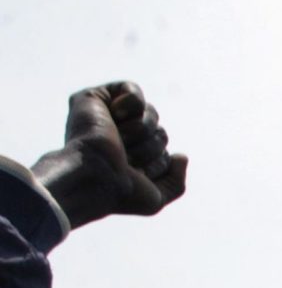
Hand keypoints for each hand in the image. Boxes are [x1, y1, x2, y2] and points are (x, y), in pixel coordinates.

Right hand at [29, 83, 186, 229]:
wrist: (97, 176)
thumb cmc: (121, 192)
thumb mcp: (156, 198)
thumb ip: (176, 182)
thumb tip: (182, 156)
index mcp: (128, 159)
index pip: (164, 153)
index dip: (158, 164)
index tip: (137, 175)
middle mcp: (115, 138)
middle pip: (161, 133)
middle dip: (152, 147)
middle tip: (127, 157)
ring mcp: (103, 119)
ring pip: (152, 113)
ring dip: (142, 130)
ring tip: (118, 140)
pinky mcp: (92, 99)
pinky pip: (132, 89)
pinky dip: (132, 103)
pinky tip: (114, 115)